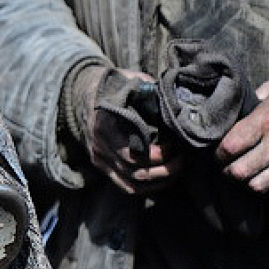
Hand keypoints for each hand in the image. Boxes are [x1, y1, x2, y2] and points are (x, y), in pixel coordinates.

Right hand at [78, 65, 184, 194]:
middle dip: (165, 170)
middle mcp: (100, 146)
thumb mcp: (130, 81)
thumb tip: (174, 99)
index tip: (175, 146)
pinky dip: (147, 187)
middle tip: (183, 159)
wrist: (86, 91)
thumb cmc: (114, 85)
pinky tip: (163, 178)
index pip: (131, 154)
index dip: (157, 156)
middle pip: (135, 172)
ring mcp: (99, 157)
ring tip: (177, 169)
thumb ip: (149, 91)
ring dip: (159, 181)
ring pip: (132, 183)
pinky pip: (125, 185)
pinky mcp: (102, 165)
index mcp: (104, 125)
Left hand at [217, 79, 268, 197]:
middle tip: (230, 169)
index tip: (220, 154)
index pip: (229, 147)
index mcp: (265, 121)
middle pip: (239, 172)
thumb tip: (232, 111)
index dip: (219, 154)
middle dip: (230, 172)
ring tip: (250, 177)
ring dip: (250, 183)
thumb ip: (251, 101)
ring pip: (257, 187)